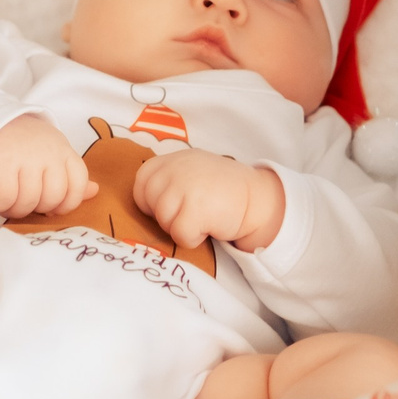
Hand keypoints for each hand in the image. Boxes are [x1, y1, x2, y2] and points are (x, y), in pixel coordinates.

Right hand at [0, 114, 95, 217]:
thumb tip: (94, 192)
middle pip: (53, 197)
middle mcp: (48, 153)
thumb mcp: (53, 155)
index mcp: (64, 151)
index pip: (78, 183)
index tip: (51, 208)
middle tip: (23, 205)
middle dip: (37, 210)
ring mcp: (25, 156)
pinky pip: (5, 197)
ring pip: (28, 201)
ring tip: (5, 204)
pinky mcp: (1, 162)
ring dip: (13, 210)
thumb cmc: (25, 146)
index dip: (67, 203)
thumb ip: (73, 177)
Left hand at [135, 150, 286, 254]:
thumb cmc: (219, 190)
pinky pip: (180, 235)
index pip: (141, 185)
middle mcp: (174, 169)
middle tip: (193, 211)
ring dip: (182, 227)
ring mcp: (184, 187)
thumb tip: (142, 204)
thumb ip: (165, 179)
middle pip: (150, 206)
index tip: (176, 204)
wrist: (256, 198)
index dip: (154, 202)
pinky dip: (193, 238)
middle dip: (168, 217)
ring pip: (164, 222)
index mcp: (169, 160)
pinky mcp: (196, 208)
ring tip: (203, 216)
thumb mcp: (189, 171)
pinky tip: (209, 226)